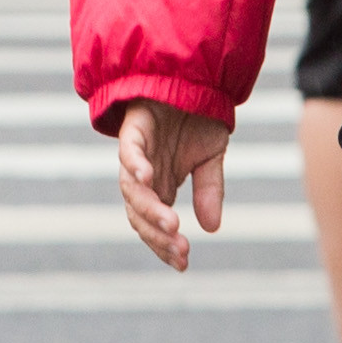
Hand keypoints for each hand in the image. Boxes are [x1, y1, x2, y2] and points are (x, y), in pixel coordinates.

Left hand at [110, 100, 229, 272]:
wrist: (193, 78)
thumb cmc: (197, 119)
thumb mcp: (212, 159)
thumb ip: (209, 190)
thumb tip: (212, 228)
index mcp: (159, 187)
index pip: (154, 225)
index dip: (165, 246)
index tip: (183, 264)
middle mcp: (144, 175)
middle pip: (139, 214)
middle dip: (158, 236)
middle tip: (181, 250)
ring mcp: (136, 153)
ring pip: (132, 189)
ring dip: (150, 208)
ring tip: (172, 223)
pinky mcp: (134, 129)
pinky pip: (128, 150)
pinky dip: (135, 164)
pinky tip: (148, 177)